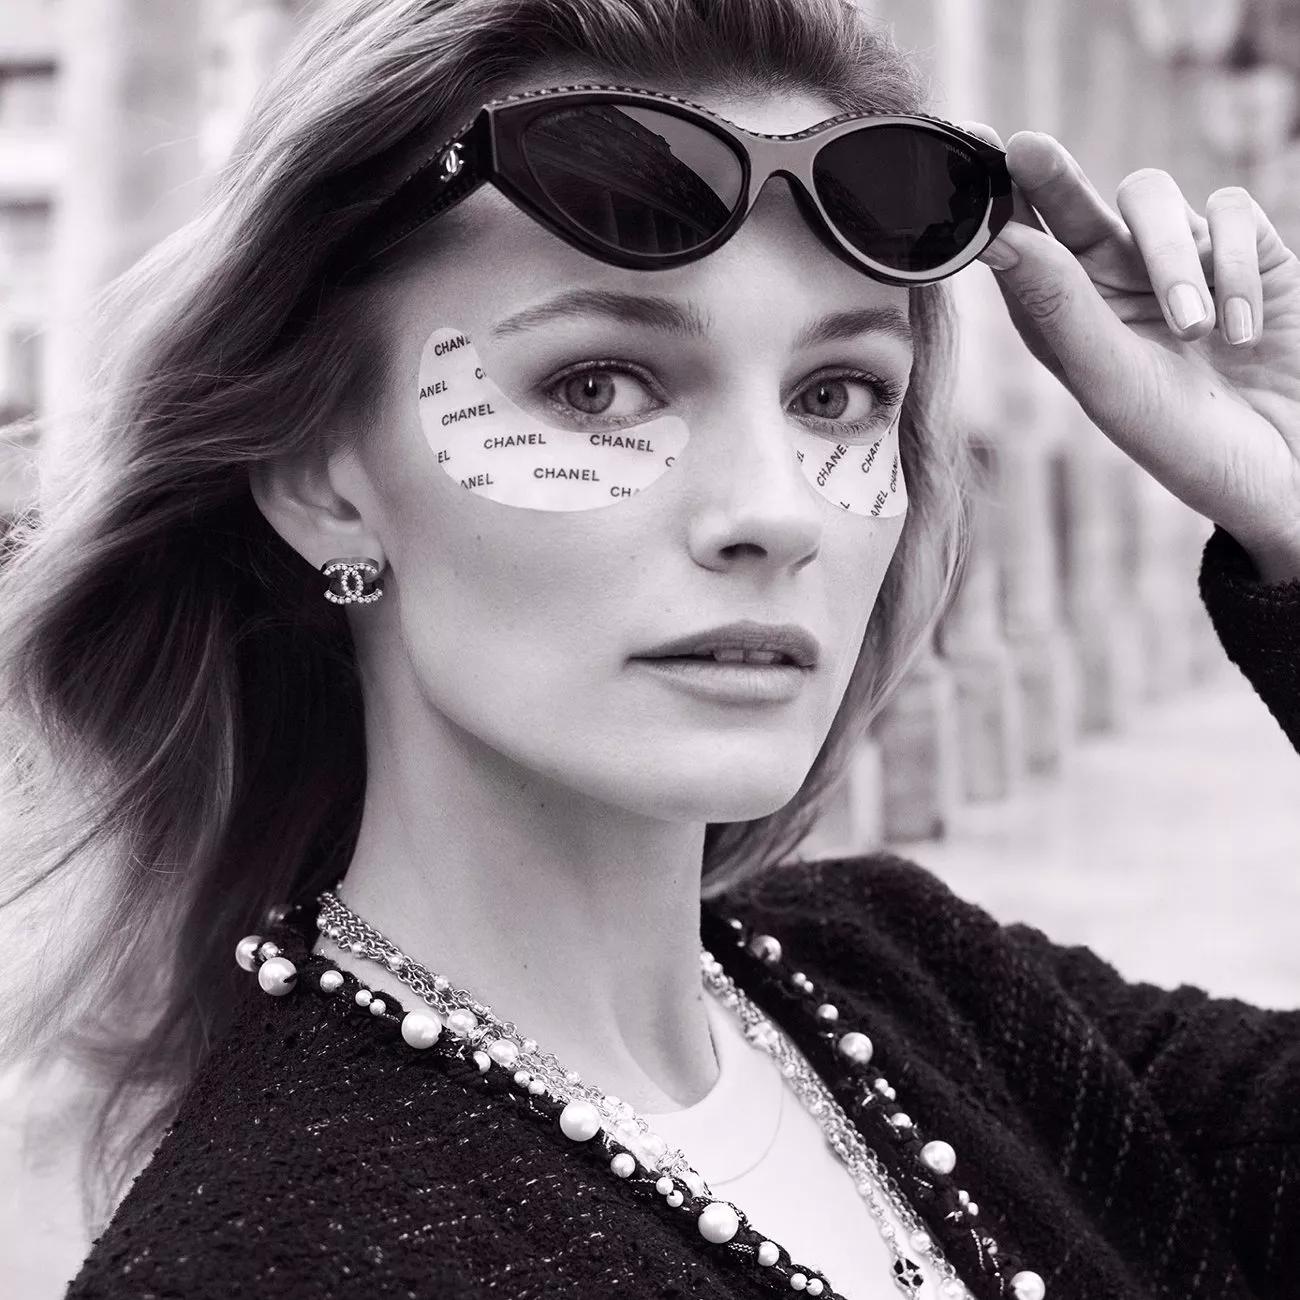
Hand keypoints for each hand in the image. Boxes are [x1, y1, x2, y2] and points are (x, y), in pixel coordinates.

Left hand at [967, 126, 1299, 582]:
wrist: (1286, 468)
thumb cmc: (1186, 441)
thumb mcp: (1113, 379)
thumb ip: (1060, 305)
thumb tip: (996, 238)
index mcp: (1064, 317)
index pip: (1021, 245)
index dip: (994, 202)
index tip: (965, 160)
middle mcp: (1112, 281)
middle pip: (1074, 204)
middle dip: (1055, 179)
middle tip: (1028, 151)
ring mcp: (1179, 260)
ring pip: (1154, 200)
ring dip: (1172, 261)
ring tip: (1194, 331)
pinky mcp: (1246, 250)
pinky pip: (1231, 212)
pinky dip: (1236, 268)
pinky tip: (1242, 332)